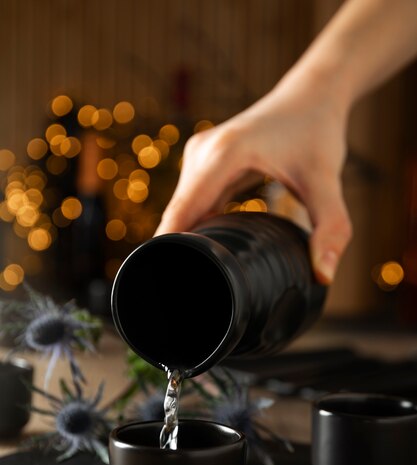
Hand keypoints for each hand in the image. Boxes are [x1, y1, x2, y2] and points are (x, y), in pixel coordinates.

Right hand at [155, 72, 351, 284]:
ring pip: (183, 212)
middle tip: (186, 298)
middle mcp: (201, 153)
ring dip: (187, 241)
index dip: (167, 251)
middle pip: (177, 217)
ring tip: (195, 278)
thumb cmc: (317, 133)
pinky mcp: (203, 164)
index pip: (180, 214)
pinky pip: (192, 205)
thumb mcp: (326, 180)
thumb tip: (323, 275)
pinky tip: (207, 250)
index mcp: (221, 155)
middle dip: (178, 254)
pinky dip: (197, 227)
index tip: (160, 285)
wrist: (311, 96)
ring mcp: (199, 157)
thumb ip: (330, 228)